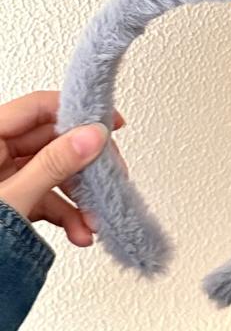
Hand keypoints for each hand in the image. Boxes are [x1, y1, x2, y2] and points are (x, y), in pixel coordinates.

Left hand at [0, 91, 124, 246]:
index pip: (39, 108)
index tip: (110, 124)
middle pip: (52, 142)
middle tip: (111, 176)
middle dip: (85, 166)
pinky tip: (80, 232)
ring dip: (79, 197)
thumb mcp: (10, 199)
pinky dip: (66, 214)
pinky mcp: (10, 203)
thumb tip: (92, 136)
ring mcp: (2, 179)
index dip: (77, 111)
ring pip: (53, 173)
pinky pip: (45, 198)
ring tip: (95, 218)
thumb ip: (53, 165)